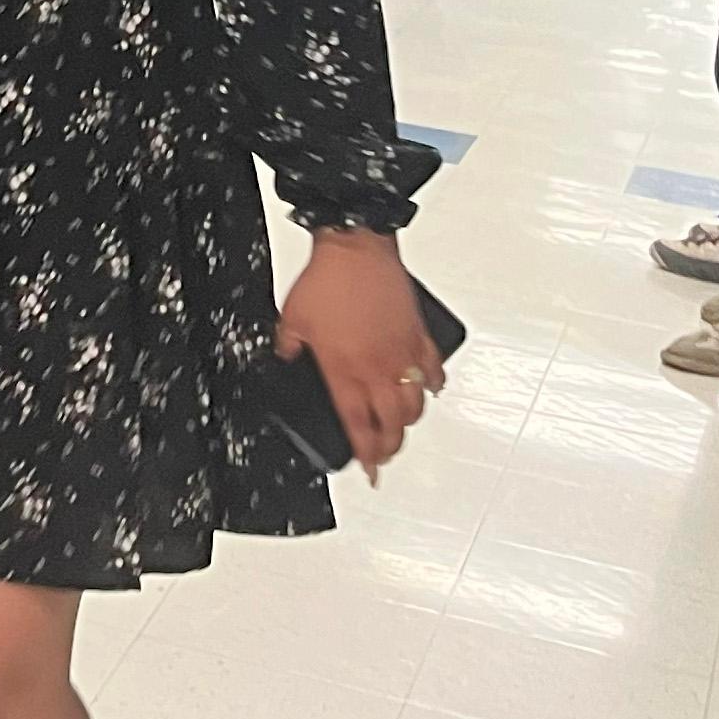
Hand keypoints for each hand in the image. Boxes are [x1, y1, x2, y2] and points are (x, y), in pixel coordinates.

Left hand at [276, 230, 436, 478]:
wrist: (356, 248)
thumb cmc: (327, 280)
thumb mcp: (291, 319)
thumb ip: (288, 345)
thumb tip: (285, 355)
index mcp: (344, 370)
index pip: (358, 425)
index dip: (365, 454)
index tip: (369, 471)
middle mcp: (377, 368)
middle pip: (392, 424)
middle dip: (390, 447)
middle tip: (384, 454)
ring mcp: (401, 353)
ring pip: (416, 404)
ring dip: (410, 422)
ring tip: (402, 428)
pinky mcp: (419, 335)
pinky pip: (434, 369)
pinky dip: (433, 384)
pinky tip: (430, 389)